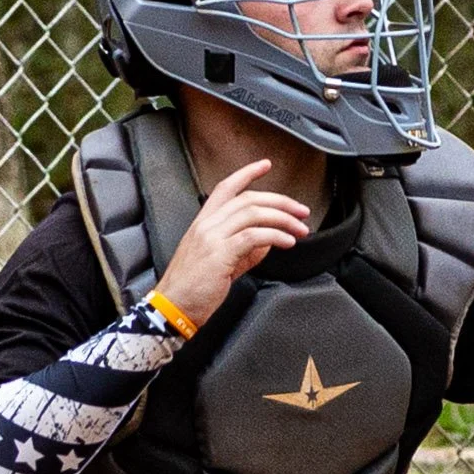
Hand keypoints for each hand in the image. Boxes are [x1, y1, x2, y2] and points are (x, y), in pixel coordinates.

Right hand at [152, 157, 311, 329]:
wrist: (173, 307)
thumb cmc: (193, 289)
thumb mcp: (220, 262)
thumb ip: (244, 249)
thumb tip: (269, 241)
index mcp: (203, 223)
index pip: (226, 188)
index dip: (247, 173)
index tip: (265, 165)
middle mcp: (207, 225)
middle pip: (248, 199)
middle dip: (281, 202)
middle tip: (301, 211)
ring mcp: (212, 237)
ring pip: (254, 213)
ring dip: (283, 219)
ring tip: (300, 230)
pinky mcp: (220, 253)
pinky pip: (254, 236)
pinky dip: (276, 236)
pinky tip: (287, 243)